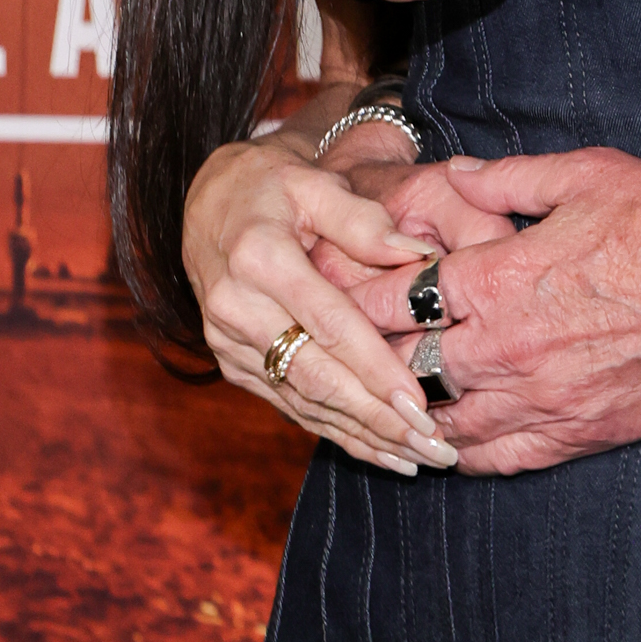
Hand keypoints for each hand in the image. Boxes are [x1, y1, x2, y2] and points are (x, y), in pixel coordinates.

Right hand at [182, 135, 459, 476]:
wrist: (208, 200)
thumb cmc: (272, 185)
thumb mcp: (316, 183)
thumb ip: (365, 222)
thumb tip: (419, 258)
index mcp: (259, 258)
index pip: (328, 325)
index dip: (375, 368)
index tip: (419, 403)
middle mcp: (236, 308)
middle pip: (316, 376)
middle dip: (376, 419)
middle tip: (433, 447)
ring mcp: (228, 342)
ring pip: (302, 402)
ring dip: (360, 437)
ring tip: (416, 459)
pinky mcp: (231, 364)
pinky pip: (287, 404)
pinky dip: (333, 431)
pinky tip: (376, 449)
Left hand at [346, 150, 640, 475]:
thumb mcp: (583, 176)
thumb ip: (508, 179)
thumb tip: (457, 174)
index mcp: (498, 277)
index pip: (394, 294)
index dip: (348, 294)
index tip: (316, 292)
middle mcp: (504, 346)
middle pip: (406, 361)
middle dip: (365, 356)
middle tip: (328, 354)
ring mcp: (537, 398)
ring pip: (442, 420)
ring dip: (407, 412)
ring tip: (376, 408)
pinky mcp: (572, 434)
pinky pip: (495, 457)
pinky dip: (460, 454)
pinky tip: (442, 448)